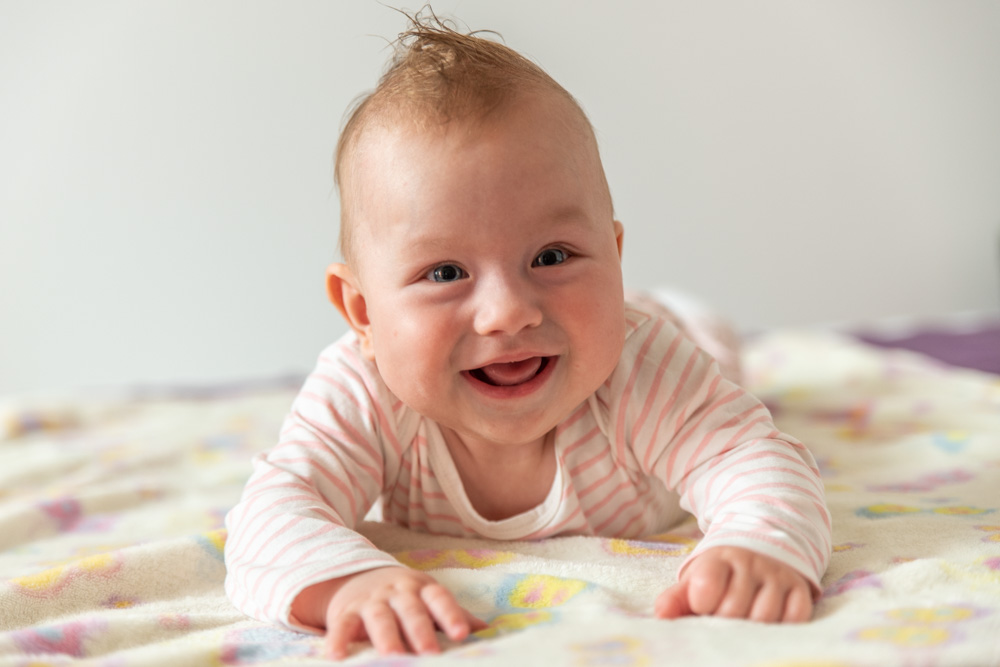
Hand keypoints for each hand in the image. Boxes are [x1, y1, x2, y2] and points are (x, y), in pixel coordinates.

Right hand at [293, 566, 486, 658]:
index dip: (451, 614)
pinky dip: (338, 640)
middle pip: (411, 611)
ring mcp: (371, 601)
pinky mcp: (346, 612)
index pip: (440, 598)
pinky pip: (342, 626)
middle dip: (420, 631)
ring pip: (379, 618)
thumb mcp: (427, 597)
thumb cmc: (402, 594)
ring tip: (392, 657)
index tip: (462, 633)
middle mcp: (398, 592)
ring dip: (386, 637)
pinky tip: (336, 657)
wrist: (355, 574)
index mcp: (422, 589)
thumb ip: (454, 614)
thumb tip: (489, 630)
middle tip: (429, 654)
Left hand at [654, 546, 813, 622]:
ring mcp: (776, 574)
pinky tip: (770, 622)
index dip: (701, 604)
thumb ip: (675, 598)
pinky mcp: (799, 587)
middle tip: (723, 616)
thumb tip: (661, 618)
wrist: (759, 546)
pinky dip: (783, 625)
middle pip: (734, 609)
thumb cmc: (721, 574)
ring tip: (745, 621)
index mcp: (718, 559)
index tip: (702, 605)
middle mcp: (750, 563)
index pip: (706, 586)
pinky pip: (796, 616)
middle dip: (725, 620)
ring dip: (753, 627)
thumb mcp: (695, 579)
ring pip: (765, 616)